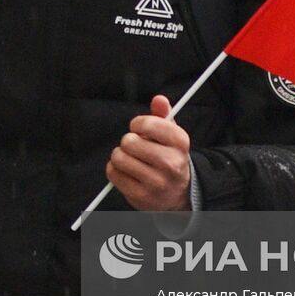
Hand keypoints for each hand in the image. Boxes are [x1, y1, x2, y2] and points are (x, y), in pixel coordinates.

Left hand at [106, 95, 191, 212]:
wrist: (178, 195)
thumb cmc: (169, 158)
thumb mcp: (171, 136)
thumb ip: (163, 115)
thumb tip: (159, 99)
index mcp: (180, 143)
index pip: (149, 124)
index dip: (137, 123)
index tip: (137, 128)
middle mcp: (171, 163)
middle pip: (130, 141)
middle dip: (128, 141)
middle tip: (135, 147)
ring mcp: (156, 182)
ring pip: (119, 157)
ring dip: (119, 155)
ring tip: (130, 159)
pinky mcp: (141, 196)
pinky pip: (113, 173)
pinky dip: (115, 170)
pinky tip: (126, 171)